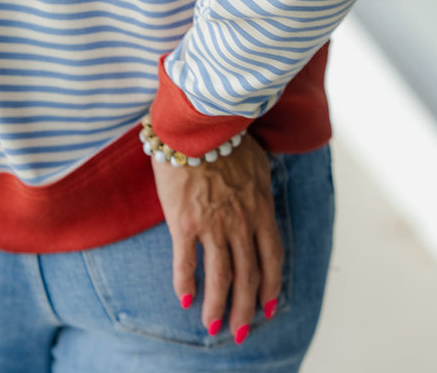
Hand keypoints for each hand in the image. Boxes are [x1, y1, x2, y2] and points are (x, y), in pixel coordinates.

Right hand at [151, 133, 282, 342]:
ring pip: (220, 277)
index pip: (271, 259)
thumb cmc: (226, 137)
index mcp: (260, 210)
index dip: (271, 287)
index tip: (269, 308)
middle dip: (245, 309)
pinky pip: (186, 263)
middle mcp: (240, 223)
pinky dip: (186, 285)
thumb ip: (260, 189)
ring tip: (213, 326)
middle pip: (247, 276)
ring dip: (218, 306)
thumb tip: (261, 201)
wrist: (196, 124)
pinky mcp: (184, 222)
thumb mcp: (257, 163)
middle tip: (239, 331)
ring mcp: (213, 225)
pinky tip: (185, 300)